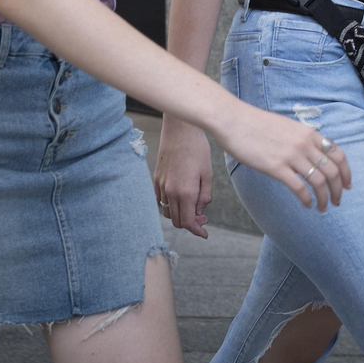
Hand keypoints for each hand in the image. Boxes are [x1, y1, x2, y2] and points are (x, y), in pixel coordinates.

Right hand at [153, 116, 214, 238]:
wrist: (180, 129)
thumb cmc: (197, 148)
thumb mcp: (207, 174)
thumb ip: (204, 196)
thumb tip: (200, 211)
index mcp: (185, 192)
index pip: (188, 222)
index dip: (197, 231)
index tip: (204, 234)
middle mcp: (170, 191)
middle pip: (177, 220)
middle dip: (190, 223)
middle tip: (202, 216)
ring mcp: (161, 185)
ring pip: (167, 211)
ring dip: (179, 214)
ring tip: (193, 205)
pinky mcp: (156, 178)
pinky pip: (161, 199)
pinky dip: (170, 204)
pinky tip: (181, 196)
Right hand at [211, 102, 350, 211]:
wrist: (233, 120)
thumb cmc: (256, 123)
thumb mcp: (287, 126)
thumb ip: (302, 138)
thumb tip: (311, 152)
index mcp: (309, 133)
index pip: (338, 155)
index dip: (346, 173)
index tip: (346, 185)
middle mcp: (304, 144)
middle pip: (332, 171)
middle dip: (338, 190)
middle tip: (337, 201)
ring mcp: (291, 156)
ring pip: (319, 182)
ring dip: (324, 198)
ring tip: (322, 208)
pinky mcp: (276, 167)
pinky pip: (299, 188)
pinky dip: (307, 199)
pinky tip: (307, 205)